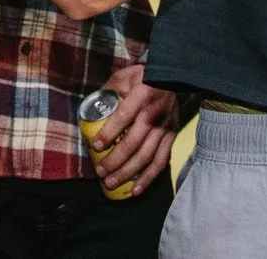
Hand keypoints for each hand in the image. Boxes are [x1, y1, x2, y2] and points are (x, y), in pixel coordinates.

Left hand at [91, 63, 178, 191]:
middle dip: (114, 161)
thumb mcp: (124, 76)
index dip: (108, 134)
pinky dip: (148, 178)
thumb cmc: (144, 76)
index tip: (95, 146)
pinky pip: (161, 162)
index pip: (123, 118)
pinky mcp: (172, 136)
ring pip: (146, 157)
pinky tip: (136, 190)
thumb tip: (92, 109)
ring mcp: (165, 128)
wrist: (174, 76)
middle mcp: (154, 115)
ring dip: (128, 173)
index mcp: (141, 97)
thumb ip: (109, 91)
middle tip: (100, 172)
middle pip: (133, 144)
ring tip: (111, 183)